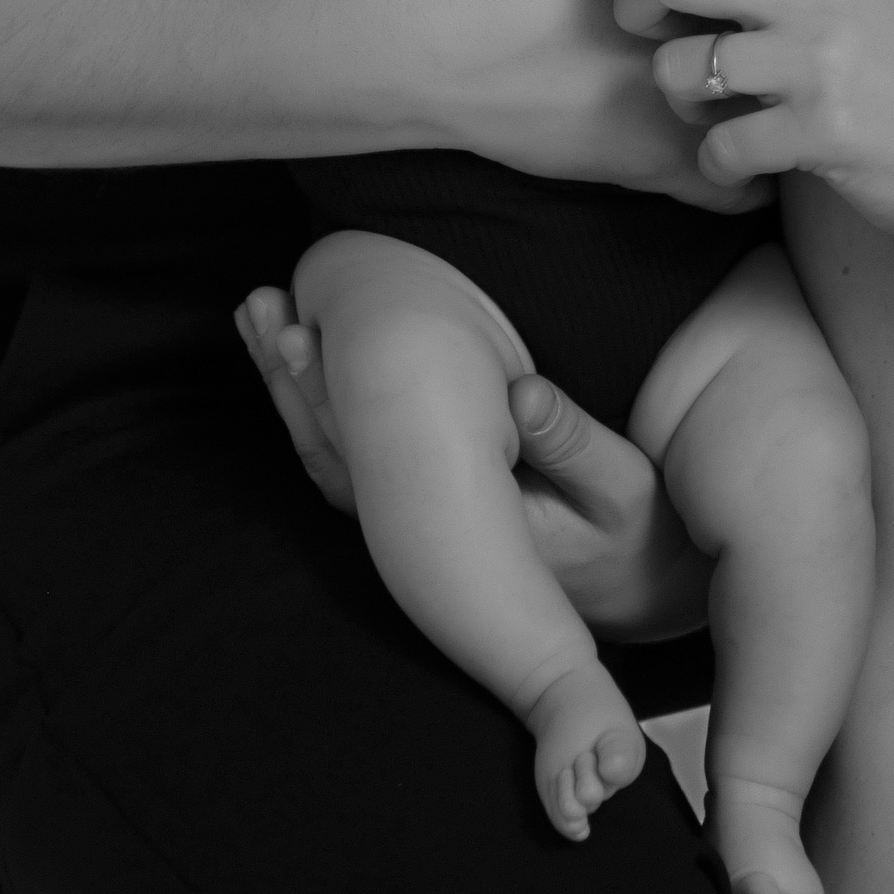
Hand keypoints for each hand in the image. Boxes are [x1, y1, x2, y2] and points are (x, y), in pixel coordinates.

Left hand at [235, 286, 710, 637]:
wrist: (632, 587)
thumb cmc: (629, 535)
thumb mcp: (621, 491)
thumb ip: (573, 444)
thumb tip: (522, 393)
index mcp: (456, 526)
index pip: (368, 461)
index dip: (325, 397)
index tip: (301, 333)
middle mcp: (418, 529)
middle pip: (332, 450)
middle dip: (292, 377)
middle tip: (261, 307)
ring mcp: (413, 517)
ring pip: (330, 451)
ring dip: (292, 384)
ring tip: (260, 312)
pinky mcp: (420, 500)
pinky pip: (351, 448)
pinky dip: (318, 396)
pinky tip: (299, 343)